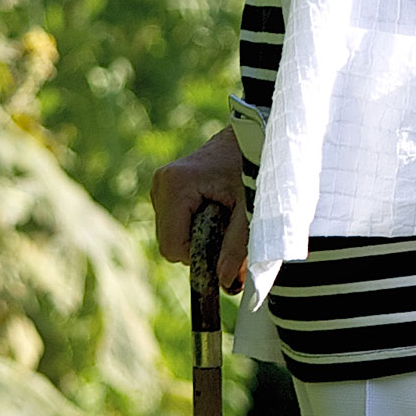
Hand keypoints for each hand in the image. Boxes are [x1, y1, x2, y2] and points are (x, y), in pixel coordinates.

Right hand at [150, 126, 248, 293]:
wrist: (253, 132)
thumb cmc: (254, 165)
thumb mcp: (251, 209)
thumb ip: (238, 247)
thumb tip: (227, 284)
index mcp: (175, 186)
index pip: (172, 248)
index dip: (199, 256)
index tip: (225, 243)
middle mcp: (161, 184)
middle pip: (170, 243)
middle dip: (200, 246)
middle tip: (229, 227)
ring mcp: (160, 185)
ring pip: (172, 234)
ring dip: (198, 236)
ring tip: (225, 212)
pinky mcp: (166, 187)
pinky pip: (174, 223)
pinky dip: (194, 225)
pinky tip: (216, 208)